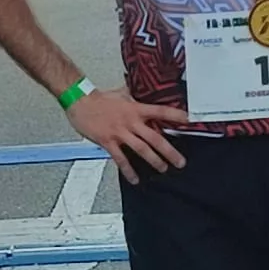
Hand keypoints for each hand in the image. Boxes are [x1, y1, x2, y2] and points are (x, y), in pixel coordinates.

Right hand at [67, 88, 189, 184]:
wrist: (79, 101)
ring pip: (141, 149)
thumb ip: (134, 96)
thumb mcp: (121, 93)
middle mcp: (130, 121)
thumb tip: (142, 90)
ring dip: (154, 160)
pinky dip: (128, 170)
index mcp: (135, 108)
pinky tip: (135, 179)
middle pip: (155, 138)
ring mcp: (120, 132)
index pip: (160, 111)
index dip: (175, 116)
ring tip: (163, 169)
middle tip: (180, 162)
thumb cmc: (99, 98)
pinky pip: (120, 159)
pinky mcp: (108, 142)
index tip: (189, 120)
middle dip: (169, 151)